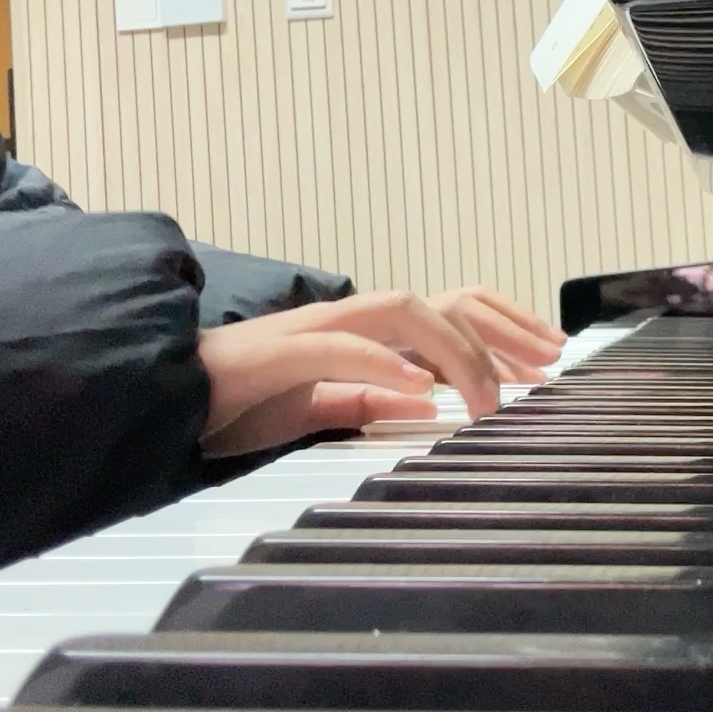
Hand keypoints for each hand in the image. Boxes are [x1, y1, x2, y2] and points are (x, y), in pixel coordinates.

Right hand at [196, 289, 564, 456]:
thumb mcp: (317, 409)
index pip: (449, 309)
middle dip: (502, 333)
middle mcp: (346, 318)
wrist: (164, 402)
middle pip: (441, 302)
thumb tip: (428, 405)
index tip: (548, 358)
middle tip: (544, 371)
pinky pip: (341, 347)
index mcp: (362, 331)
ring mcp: (313, 328)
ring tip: (488, 396)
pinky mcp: (278, 352)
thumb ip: (368, 402)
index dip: (505, 326)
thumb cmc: (235, 403)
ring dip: (454, 352)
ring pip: (402, 312)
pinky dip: (384, 364)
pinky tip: (421, 390)